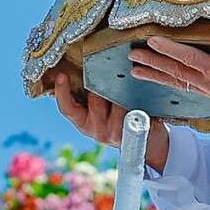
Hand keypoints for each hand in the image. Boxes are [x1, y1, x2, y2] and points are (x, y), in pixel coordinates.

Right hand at [53, 72, 169, 170]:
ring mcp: (114, 133)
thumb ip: (92, 94)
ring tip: (130, 85)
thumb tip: (88, 68)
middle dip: (103, 83)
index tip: (61, 75)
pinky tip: (140, 98)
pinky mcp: (132, 133)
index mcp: (84, 123)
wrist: (148, 142)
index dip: (62, 92)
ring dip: (123, 91)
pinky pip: (133, 111)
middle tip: (111, 71)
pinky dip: (137, 101)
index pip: (68, 108)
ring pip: (116, 103)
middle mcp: (97, 131)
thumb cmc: (121, 118)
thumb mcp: (102, 109)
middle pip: (95, 99)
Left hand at [128, 18, 209, 130]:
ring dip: (154, 75)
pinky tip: (157, 79)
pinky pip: (183, 87)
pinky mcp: (209, 94)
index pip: (188, 58)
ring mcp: (207, 90)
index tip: (151, 41)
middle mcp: (208, 83)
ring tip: (134, 71)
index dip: (169, 49)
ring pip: (175, 82)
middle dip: (152, 63)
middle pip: (174, 72)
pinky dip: (167, 82)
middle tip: (132, 57)